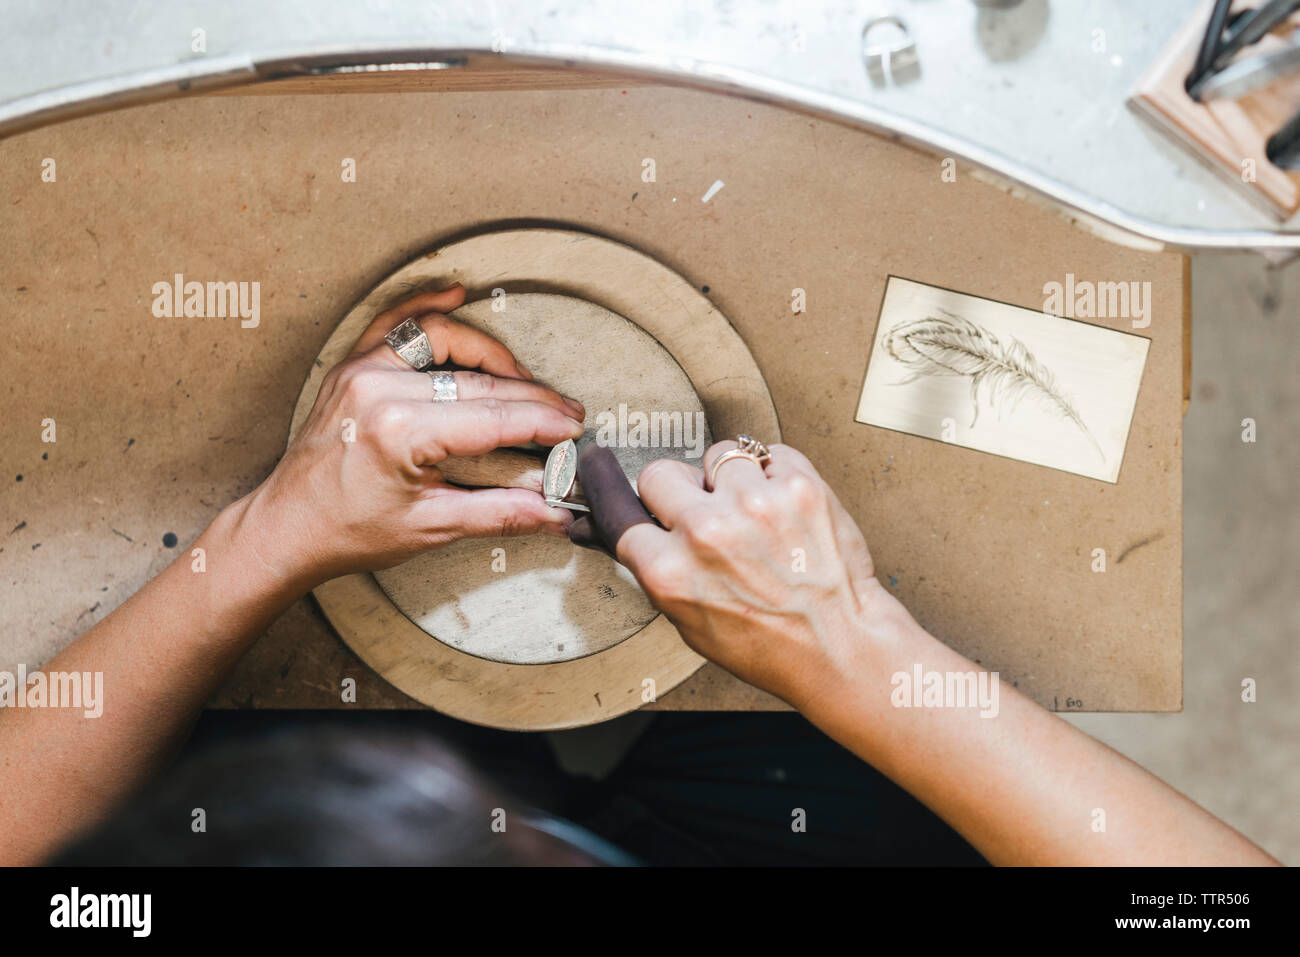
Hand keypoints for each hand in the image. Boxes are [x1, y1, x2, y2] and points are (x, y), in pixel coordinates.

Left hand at [241, 285, 585, 586]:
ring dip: (491, 355)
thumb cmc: (349, 531)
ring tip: (525, 380)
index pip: (493, 417)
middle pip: (478, 381)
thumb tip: (553, 512)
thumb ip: (499, 513)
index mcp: (400, 431)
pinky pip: (393, 322)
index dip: (542, 423)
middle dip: (531, 398)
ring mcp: (362, 371)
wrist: (289, 526)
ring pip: (443, 339)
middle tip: (566, 413)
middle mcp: (379, 389)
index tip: (574, 429)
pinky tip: (456, 294)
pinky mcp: (352, 367)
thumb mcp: (431, 528)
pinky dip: (425, 304)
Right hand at [578, 440, 891, 704]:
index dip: (623, 501)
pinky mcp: (798, 485)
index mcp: (671, 573)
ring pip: (717, 455)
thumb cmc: (769, 645)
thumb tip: (627, 530)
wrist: (840, 645)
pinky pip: (768, 452)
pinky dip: (772, 472)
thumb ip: (659, 572)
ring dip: (729, 478)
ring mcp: (754, 504)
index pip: (622, 513)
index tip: (610, 476)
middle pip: (659, 474)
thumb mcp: (690, 623)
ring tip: (752, 511)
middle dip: (675, 489)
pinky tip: (781, 504)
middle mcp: (707, 533)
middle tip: (700, 509)